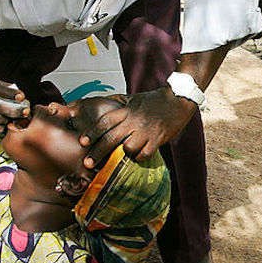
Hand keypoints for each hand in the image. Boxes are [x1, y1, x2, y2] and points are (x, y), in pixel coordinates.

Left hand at [79, 88, 195, 167]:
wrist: (178, 99)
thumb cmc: (154, 100)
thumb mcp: (132, 98)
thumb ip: (116, 102)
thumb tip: (100, 103)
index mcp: (126, 111)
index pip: (104, 121)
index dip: (92, 132)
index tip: (83, 142)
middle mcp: (134, 121)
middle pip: (111, 138)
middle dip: (97, 152)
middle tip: (87, 164)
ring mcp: (146, 131)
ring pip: (128, 148)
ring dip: (122, 155)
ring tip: (118, 158)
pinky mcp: (158, 139)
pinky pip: (144, 154)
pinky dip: (139, 157)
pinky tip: (137, 156)